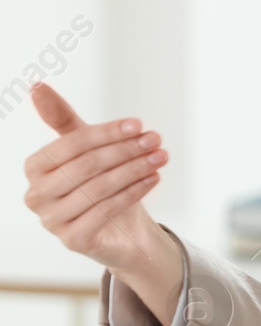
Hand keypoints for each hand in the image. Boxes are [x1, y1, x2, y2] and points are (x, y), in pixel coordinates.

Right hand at [24, 82, 183, 325]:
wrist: (123, 229)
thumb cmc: (101, 181)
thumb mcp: (84, 148)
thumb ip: (63, 120)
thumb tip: (37, 85)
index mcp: (34, 167)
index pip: (71, 144)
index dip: (106, 133)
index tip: (138, 124)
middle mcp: (36, 196)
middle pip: (86, 166)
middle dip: (125, 150)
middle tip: (156, 139)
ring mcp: (52, 221)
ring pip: (98, 188)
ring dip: (135, 169)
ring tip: (161, 156)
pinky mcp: (73, 240)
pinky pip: (106, 212)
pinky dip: (133, 192)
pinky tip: (154, 178)